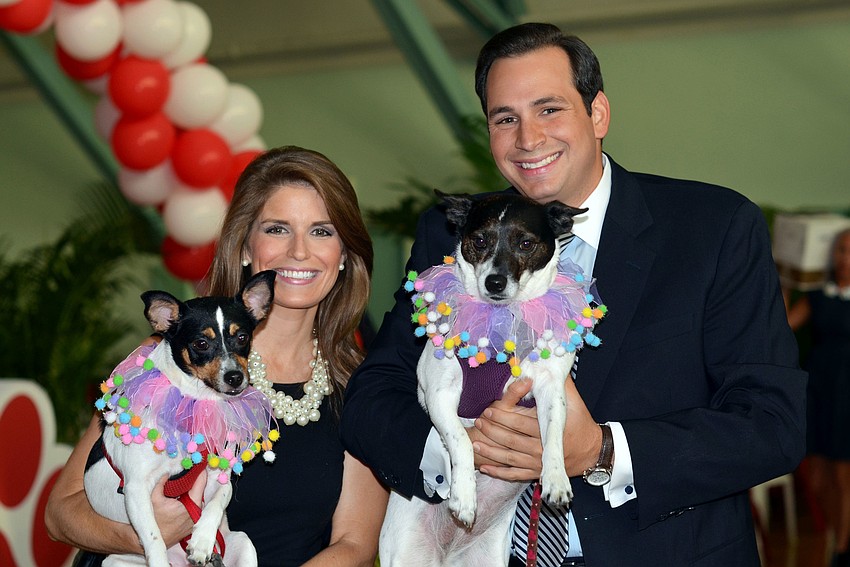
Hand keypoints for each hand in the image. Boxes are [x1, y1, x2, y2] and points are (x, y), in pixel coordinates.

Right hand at [151, 469, 206, 547]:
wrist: (154, 540)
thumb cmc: (154, 521)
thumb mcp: (154, 498)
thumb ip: (161, 482)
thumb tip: (167, 472)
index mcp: (192, 505)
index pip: (201, 483)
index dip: (199, 471)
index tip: (197, 462)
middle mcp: (198, 512)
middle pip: (199, 489)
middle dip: (194, 479)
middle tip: (188, 467)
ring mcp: (196, 518)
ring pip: (196, 497)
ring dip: (191, 489)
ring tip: (183, 479)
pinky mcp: (193, 522)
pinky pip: (194, 505)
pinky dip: (189, 498)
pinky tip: (182, 493)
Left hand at [470, 376, 604, 480]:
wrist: (592, 451)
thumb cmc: (581, 424)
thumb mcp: (574, 402)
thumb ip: (561, 384)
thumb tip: (548, 363)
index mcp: (549, 431)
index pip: (521, 424)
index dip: (503, 417)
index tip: (489, 409)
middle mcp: (542, 450)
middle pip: (512, 441)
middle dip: (493, 431)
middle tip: (479, 422)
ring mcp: (538, 463)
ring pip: (509, 459)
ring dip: (490, 452)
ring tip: (475, 442)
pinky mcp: (536, 473)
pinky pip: (514, 474)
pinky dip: (498, 472)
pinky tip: (484, 466)